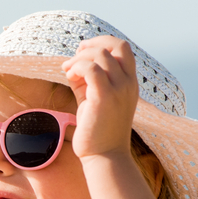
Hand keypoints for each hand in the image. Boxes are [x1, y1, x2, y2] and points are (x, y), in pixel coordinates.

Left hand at [61, 36, 138, 160]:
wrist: (104, 156)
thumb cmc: (98, 130)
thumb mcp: (95, 99)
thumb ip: (89, 81)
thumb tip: (73, 65)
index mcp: (130, 82)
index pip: (123, 48)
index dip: (102, 42)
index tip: (83, 51)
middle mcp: (128, 83)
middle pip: (114, 46)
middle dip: (90, 46)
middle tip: (73, 60)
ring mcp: (119, 90)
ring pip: (100, 56)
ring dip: (79, 59)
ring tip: (68, 71)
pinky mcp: (104, 97)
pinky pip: (91, 69)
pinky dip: (77, 67)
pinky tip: (69, 77)